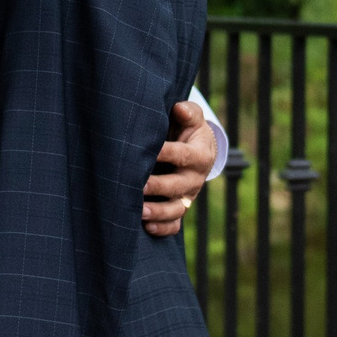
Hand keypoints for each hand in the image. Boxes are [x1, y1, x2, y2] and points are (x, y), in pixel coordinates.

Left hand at [141, 99, 218, 236]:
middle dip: (158, 186)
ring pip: (176, 209)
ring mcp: (187, 196)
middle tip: (138, 185)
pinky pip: (175, 223)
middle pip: (178, 185)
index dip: (166, 153)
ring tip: (140, 212)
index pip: (182, 154)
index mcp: (198, 155)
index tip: (149, 151)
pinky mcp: (180, 208)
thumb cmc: (188, 130)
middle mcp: (194, 178)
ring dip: (158, 212)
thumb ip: (188, 112)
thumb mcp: (192, 118)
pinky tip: (146, 227)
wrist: (198, 151)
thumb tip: (179, 109)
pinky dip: (163, 228)